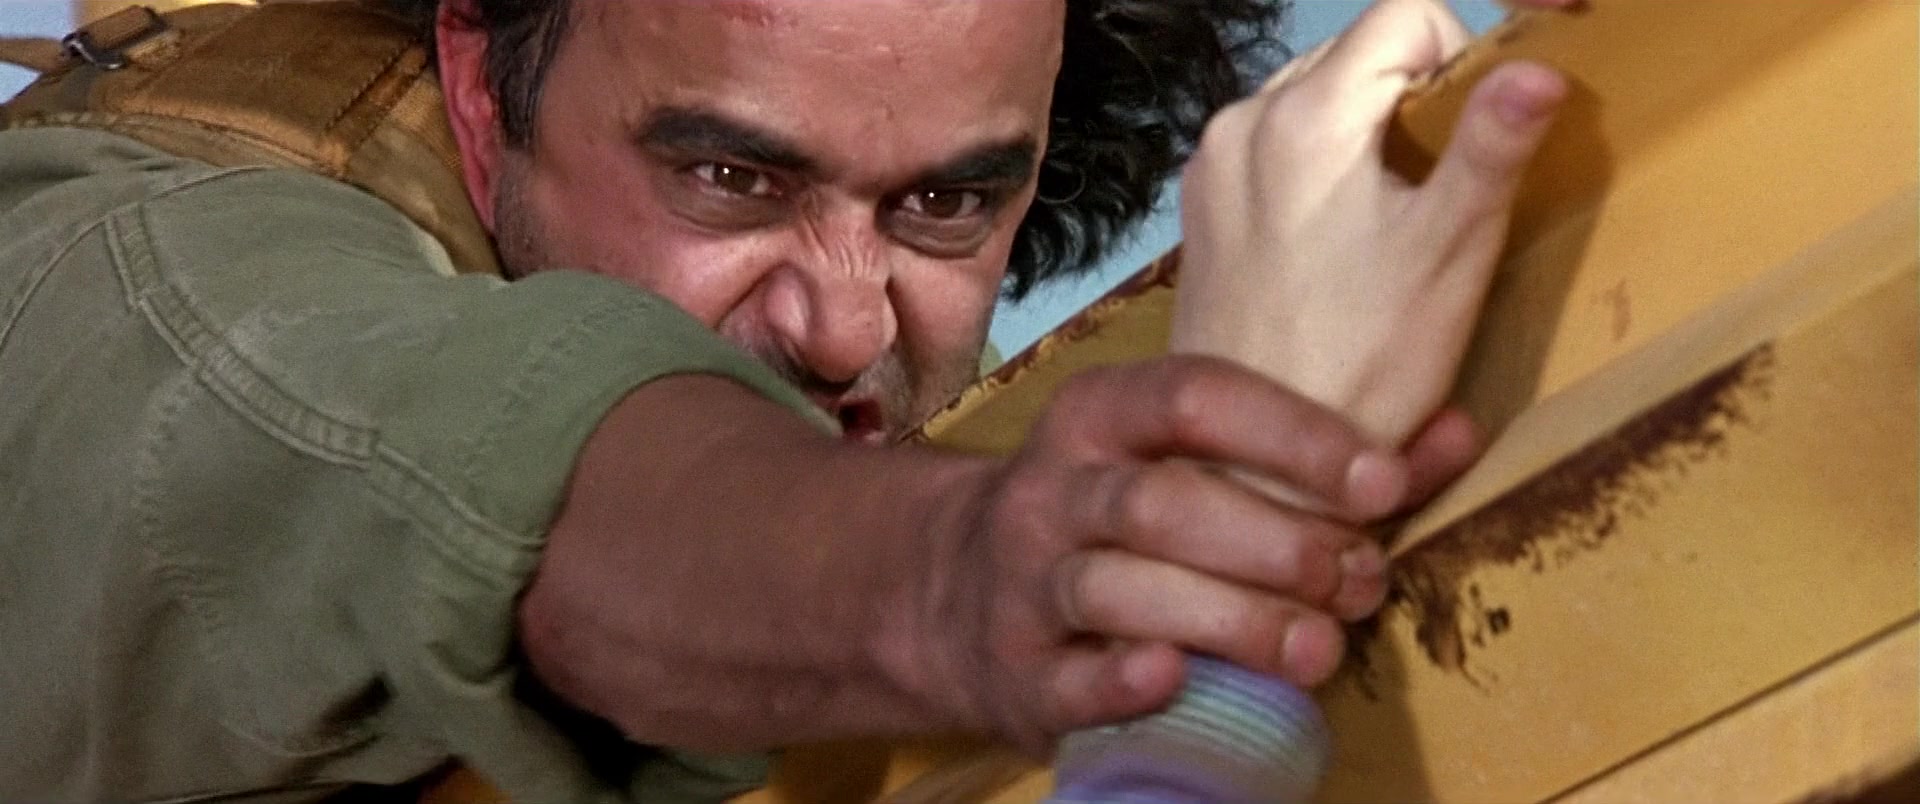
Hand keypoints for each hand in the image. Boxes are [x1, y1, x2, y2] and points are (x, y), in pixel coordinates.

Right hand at [893, 356, 1470, 753]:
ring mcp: (1026, 581)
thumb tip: (1454, 431)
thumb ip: (1319, 457)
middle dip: (1276, 544)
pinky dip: (1123, 678)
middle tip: (1359, 581)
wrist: (955, 594)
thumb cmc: (1114, 519)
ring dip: (1229, 619)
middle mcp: (1054, 488)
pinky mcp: (1016, 670)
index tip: (1382, 483)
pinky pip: (1068, 676)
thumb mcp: (1186, 464)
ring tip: (1317, 650)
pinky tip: (1178, 675)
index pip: (1195, 397)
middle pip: (1163, 504)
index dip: (1293, 435)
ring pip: (1119, 588)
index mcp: (1102, 416)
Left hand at [1173, 0, 1571, 446]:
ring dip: (1363, 135)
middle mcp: (1241, 121)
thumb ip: (1492, 146)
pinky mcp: (1201, 209)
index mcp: (1306, 115)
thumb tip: (1538, 66)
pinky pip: (1272, 150)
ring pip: (1313, 100)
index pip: (1405, 15)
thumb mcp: (1451, 251)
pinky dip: (1315, 170)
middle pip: (1355, 54)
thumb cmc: (1364, 364)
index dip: (1460, 56)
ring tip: (1385, 226)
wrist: (1253, 462)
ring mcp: (1212, 165)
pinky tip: (1335, 244)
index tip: (1477, 135)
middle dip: (1410, 100)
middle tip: (1436, 193)